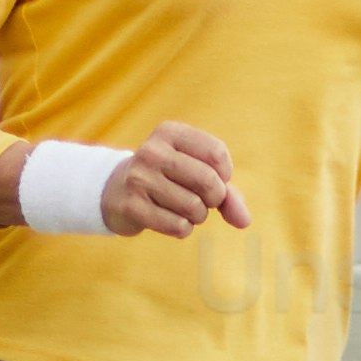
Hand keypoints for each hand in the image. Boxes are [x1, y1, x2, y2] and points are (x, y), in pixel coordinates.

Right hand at [103, 120, 248, 237]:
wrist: (115, 192)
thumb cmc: (168, 180)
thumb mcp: (196, 174)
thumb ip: (227, 194)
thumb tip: (245, 220)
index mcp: (170, 132)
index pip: (217, 153)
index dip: (224, 175)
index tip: (214, 179)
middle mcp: (152, 151)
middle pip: (209, 180)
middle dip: (214, 199)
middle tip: (203, 200)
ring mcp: (139, 178)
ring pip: (194, 207)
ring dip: (197, 216)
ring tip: (183, 209)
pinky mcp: (132, 206)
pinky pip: (178, 226)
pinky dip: (183, 229)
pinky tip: (170, 220)